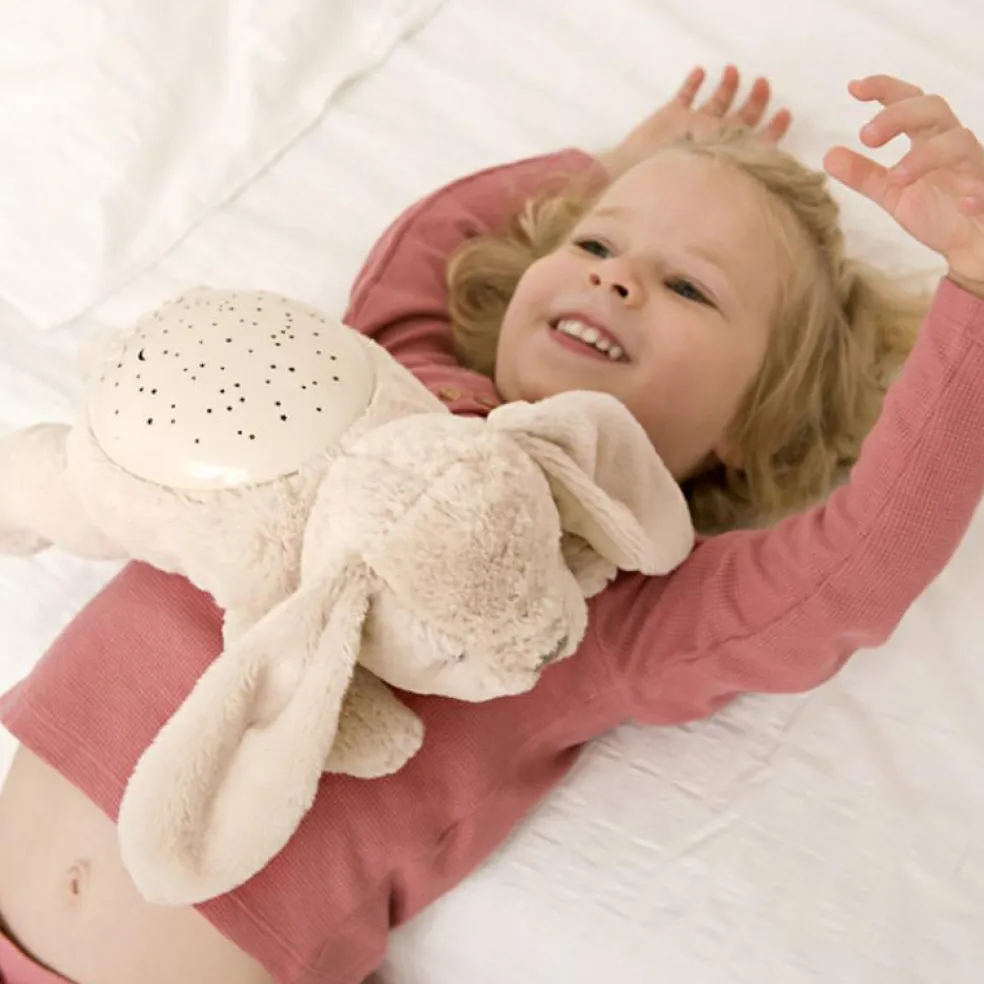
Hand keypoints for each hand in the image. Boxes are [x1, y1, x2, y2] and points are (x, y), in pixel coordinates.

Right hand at [597, 65, 791, 180]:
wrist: (643, 175)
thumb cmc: (685, 178)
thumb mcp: (723, 168)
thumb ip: (746, 156)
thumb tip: (773, 154)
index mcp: (728, 154)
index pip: (758, 142)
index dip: (774, 130)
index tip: (786, 113)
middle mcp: (714, 139)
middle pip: (742, 117)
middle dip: (756, 100)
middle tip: (763, 83)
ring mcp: (692, 127)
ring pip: (716, 102)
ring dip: (727, 86)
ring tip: (733, 71)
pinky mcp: (670, 117)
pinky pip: (685, 96)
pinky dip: (693, 84)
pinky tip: (701, 72)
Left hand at [823, 75, 983, 295]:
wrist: (974, 241)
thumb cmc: (940, 210)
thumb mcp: (894, 193)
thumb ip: (864, 175)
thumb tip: (828, 155)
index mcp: (929, 140)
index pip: (909, 102)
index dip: (884, 89)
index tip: (853, 88)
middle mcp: (952, 146)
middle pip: (933, 110)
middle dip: (899, 116)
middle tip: (865, 136)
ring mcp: (974, 168)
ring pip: (959, 144)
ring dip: (926, 156)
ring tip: (896, 176)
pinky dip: (978, 193)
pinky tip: (962, 203)